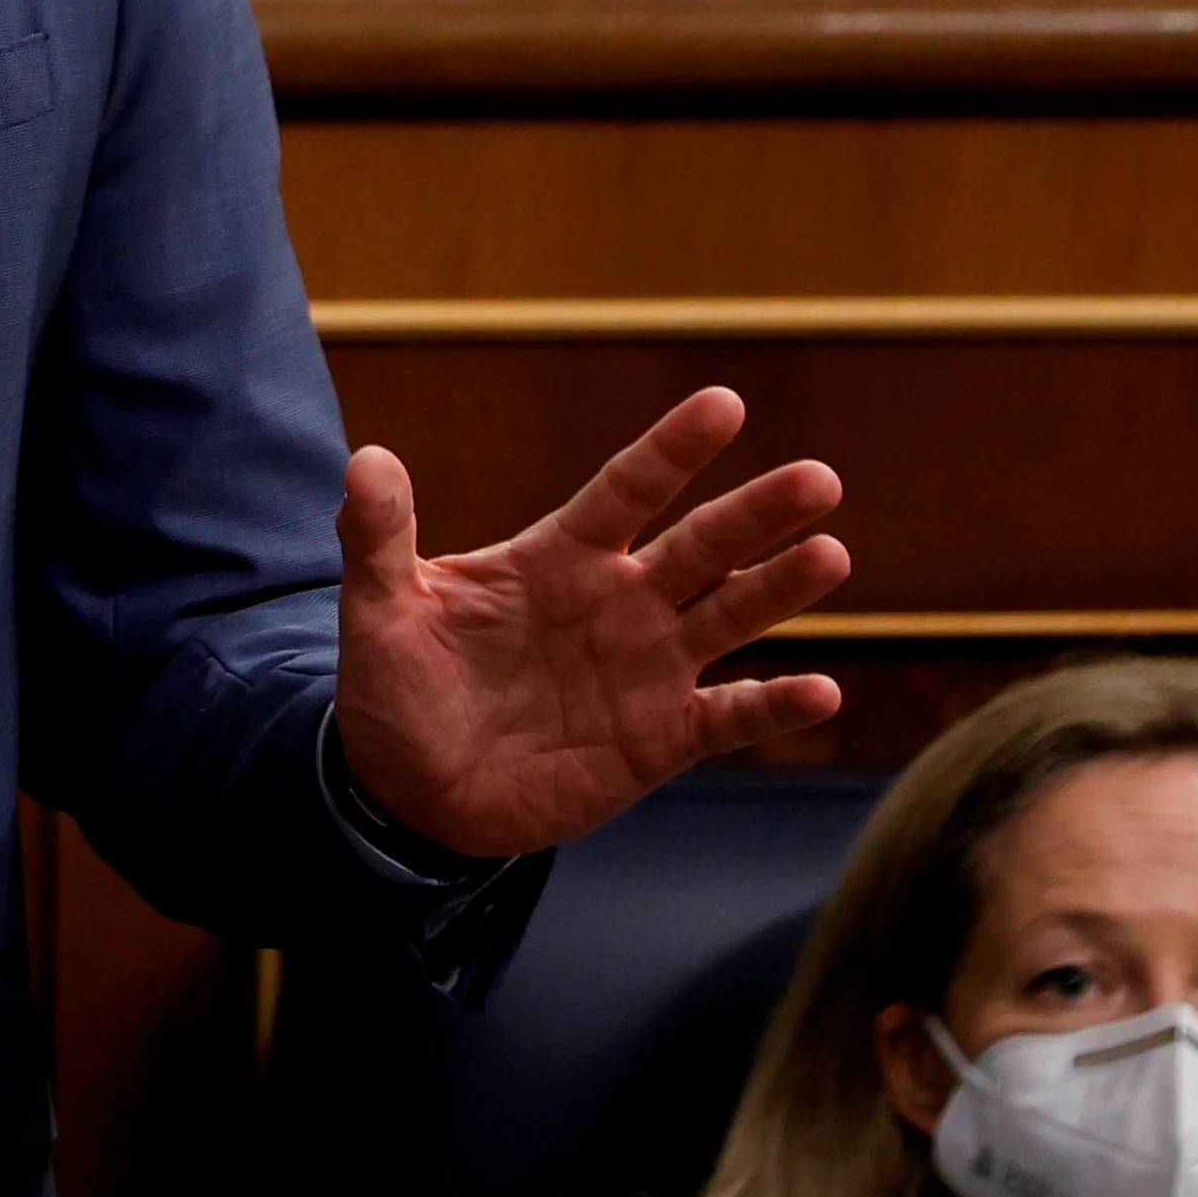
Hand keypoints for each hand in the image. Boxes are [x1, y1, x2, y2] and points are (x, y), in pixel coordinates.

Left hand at [331, 388, 850, 860]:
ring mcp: (648, 669)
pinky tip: (822, 691)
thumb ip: (380, 536)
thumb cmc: (401, 687)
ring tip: (831, 554)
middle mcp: (619, 601)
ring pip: (730, 616)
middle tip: (819, 479)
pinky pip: (728, 717)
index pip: (628, 490)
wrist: (411, 791)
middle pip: (702, 546)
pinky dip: (774, 706)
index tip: (724, 405)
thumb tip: (366, 459)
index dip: (673, 450)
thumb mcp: (382, 610)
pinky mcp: (659, 738)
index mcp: (560, 557)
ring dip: (780, 587)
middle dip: (758, 512)